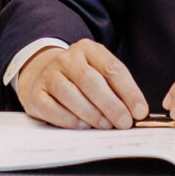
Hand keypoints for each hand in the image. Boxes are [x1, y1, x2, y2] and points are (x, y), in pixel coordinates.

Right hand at [17, 39, 149, 128]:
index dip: (129, 91)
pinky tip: (83, 126)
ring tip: (105, 125)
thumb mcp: (99, 73)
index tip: (140, 111)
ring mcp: (48, 75)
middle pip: (90, 80)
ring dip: (91, 113)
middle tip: (124, 123)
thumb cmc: (79, 79)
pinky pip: (52, 108)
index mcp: (88, 49)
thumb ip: (117, 89)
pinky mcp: (35, 94)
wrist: (41, 74)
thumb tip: (136, 112)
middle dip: (110, 104)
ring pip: (69, 94)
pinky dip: (69, 120)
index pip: (112, 68)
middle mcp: (66, 59)